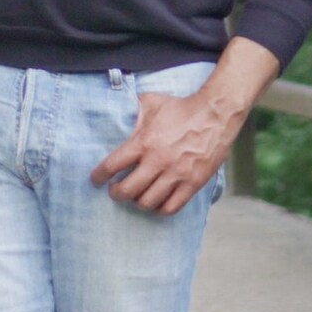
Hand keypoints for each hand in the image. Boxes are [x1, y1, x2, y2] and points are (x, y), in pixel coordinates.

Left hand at [89, 91, 237, 214]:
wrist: (215, 115)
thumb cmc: (181, 107)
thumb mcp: (151, 102)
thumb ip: (131, 111)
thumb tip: (115, 111)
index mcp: (144, 142)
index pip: (112, 166)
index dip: (99, 176)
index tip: (96, 180)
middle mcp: (158, 161)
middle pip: (127, 191)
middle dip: (116, 193)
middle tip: (115, 190)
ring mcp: (176, 175)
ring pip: (148, 202)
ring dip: (137, 202)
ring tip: (136, 196)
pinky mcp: (193, 183)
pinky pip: (171, 207)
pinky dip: (159, 209)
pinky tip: (156, 203)